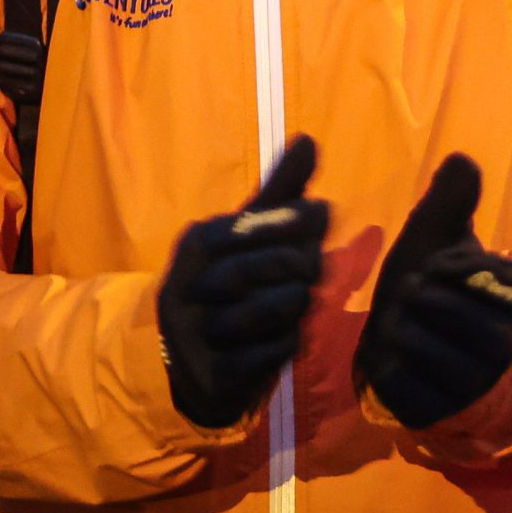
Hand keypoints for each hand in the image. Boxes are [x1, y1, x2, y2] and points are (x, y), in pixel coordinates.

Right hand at [157, 136, 333, 430]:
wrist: (191, 363)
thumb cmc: (228, 286)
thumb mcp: (247, 237)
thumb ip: (279, 193)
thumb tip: (310, 138)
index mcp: (197, 245)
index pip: (250, 226)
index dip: (292, 220)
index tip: (322, 214)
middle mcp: (189, 286)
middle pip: (258, 269)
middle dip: (299, 265)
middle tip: (317, 264)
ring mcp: (198, 333)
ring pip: (265, 312)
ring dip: (296, 304)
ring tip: (303, 297)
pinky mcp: (216, 373)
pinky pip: (267, 354)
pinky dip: (288, 343)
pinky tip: (292, 334)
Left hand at [354, 156, 511, 429]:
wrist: (419, 352)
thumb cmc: (434, 289)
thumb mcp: (444, 240)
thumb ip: (452, 200)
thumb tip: (461, 158)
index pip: (459, 266)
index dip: (438, 265)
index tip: (441, 272)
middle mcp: (502, 343)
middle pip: (430, 302)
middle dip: (412, 296)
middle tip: (416, 302)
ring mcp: (472, 384)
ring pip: (412, 341)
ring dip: (396, 330)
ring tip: (407, 330)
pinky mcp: (441, 414)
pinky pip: (398, 383)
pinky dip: (387, 368)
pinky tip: (397, 361)